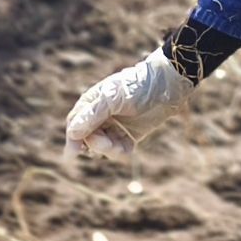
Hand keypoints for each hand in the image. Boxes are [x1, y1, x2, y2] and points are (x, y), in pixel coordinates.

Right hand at [64, 49, 191, 161]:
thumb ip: (92, 115)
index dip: (73, 140)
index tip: (73, 154)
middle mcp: (101, 116)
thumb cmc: (137, 86)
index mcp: (92, 103)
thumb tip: (72, 132)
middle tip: (109, 146)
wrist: (167, 85)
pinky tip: (130, 147)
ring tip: (122, 147)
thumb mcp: (113, 99)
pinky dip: (122, 151)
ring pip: (103, 146)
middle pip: (88, 138)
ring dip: (110, 150)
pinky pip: (120, 149)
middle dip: (96, 145)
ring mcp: (115, 125)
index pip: (75, 125)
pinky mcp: (130, 134)